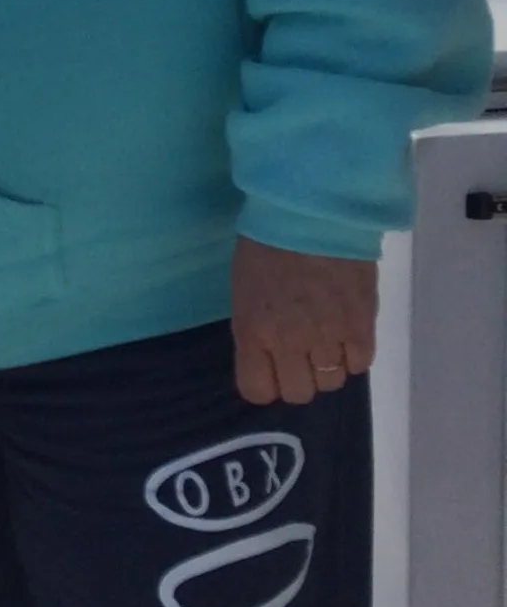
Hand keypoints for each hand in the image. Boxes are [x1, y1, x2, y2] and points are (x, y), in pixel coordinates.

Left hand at [230, 235, 377, 406]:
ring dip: (328, 365)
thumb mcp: (244, 291)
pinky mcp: (362, 323)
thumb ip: (254, 330)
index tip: (271, 369)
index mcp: (253, 331)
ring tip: (327, 338)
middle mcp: (290, 342)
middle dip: (299, 377)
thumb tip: (268, 356)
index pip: (258, 390)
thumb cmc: (267, 244)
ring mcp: (328, 335)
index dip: (266, 383)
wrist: (312, 213)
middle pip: (299, 393)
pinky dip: (354, 353)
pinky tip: (347, 332)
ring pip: (332, 381)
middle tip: (301, 354)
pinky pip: (360, 363)